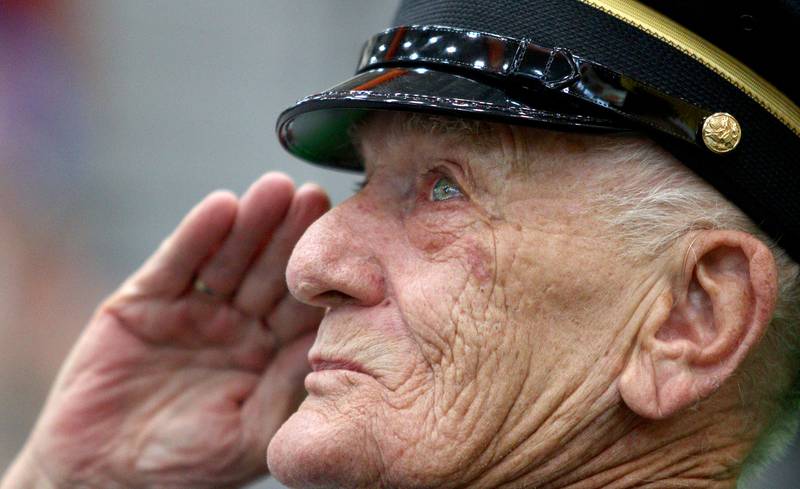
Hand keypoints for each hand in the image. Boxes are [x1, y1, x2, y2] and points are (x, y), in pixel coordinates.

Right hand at [7, 173, 329, 488]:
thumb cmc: (187, 467)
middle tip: (314, 197)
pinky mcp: (145, 301)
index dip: (321, 275)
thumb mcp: (251, 432)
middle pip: (270, 272)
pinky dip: (197, 235)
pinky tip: (222, 207)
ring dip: (251, 224)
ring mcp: (194, 310)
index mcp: (270, 354)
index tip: (346, 240)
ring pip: (228, 258)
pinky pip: (176, 263)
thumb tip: (334, 340)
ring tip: (275, 189)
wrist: (102, 478)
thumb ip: (288, 386)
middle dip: (290, 235)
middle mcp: (237, 325)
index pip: (301, 305)